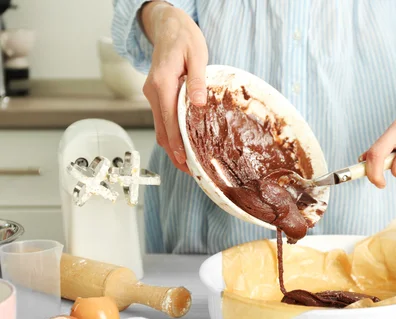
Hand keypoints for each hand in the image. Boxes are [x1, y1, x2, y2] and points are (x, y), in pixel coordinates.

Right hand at [139, 1, 208, 172]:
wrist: (168, 26)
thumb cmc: (184, 38)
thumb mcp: (197, 55)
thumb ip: (197, 80)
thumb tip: (197, 104)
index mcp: (162, 83)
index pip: (168, 122)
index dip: (176, 145)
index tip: (185, 161)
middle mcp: (153, 91)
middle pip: (161, 130)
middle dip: (174, 152)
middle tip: (189, 170)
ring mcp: (153, 94)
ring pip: (160, 127)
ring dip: (172, 146)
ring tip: (188, 162)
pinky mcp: (156, 94)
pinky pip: (162, 119)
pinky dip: (171, 134)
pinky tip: (184, 142)